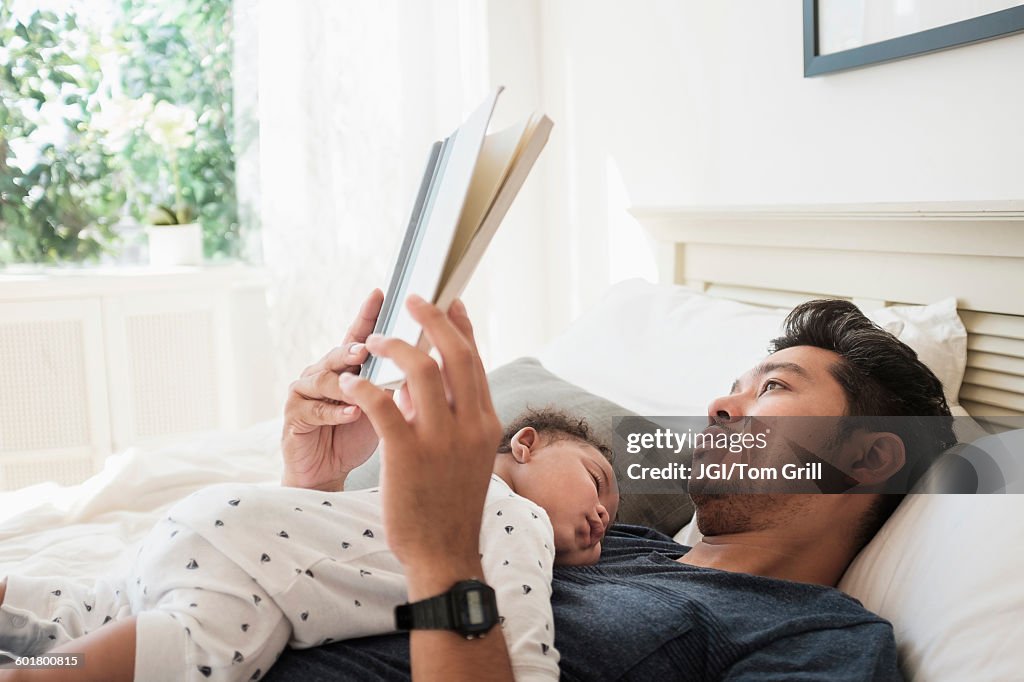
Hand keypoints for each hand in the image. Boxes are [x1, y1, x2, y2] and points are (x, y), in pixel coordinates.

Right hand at [281, 289, 384, 490]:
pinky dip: (334, 411)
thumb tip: (435, 358)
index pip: (361, 334)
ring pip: (324, 378)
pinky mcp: (294, 416)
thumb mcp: (387, 404)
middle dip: (355, 347)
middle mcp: (326, 371)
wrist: (329, 472)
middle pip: (340, 352)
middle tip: (369, 347)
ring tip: (360, 383)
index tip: (381, 293)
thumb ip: (400, 380)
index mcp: (351, 365)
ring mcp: (306, 392)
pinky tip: (352, 412)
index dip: (369, 314)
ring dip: (344, 381)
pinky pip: (313, 409)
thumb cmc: (362, 434)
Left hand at [338, 295, 501, 595]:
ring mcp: (441, 439)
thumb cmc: (449, 504)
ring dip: (394, 346)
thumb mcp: (462, 454)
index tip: (449, 301)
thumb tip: (416, 382)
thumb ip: (448, 416)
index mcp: (485, 422)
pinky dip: (364, 386)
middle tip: (412, 299)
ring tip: (373, 340)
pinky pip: (383, 404)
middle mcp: (469, 425)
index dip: (461, 326)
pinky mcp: (407, 454)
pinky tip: (350, 382)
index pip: (475, 361)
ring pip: (421, 370)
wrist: (443, 551)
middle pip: (454, 354)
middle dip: (432, 318)